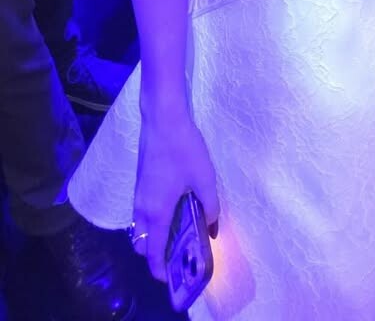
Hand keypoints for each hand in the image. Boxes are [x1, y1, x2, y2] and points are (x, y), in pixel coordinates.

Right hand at [132, 113, 218, 281]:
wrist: (162, 120)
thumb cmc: (184, 150)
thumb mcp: (204, 178)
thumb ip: (210, 206)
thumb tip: (212, 227)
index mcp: (156, 212)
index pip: (152, 252)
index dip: (159, 269)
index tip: (170, 278)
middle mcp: (142, 208)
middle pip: (141, 243)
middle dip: (154, 254)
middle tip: (177, 252)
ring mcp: (138, 195)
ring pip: (139, 227)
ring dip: (152, 236)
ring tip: (178, 231)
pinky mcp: (140, 183)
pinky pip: (141, 213)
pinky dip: (151, 221)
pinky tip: (173, 208)